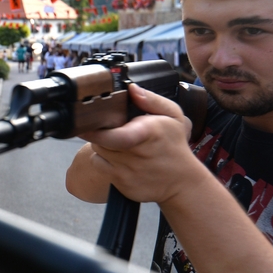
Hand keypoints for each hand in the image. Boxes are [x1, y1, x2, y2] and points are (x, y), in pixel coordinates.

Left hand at [81, 84, 202, 205]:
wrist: (182, 182)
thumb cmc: (174, 145)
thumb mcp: (173, 116)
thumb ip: (151, 100)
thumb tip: (132, 89)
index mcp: (147, 134)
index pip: (116, 135)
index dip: (98, 130)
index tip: (89, 122)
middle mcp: (135, 154)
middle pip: (99, 139)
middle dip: (101, 131)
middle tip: (112, 128)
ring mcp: (126, 171)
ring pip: (97, 151)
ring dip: (102, 145)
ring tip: (118, 142)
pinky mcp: (120, 183)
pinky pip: (99, 166)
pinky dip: (103, 159)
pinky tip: (118, 157)